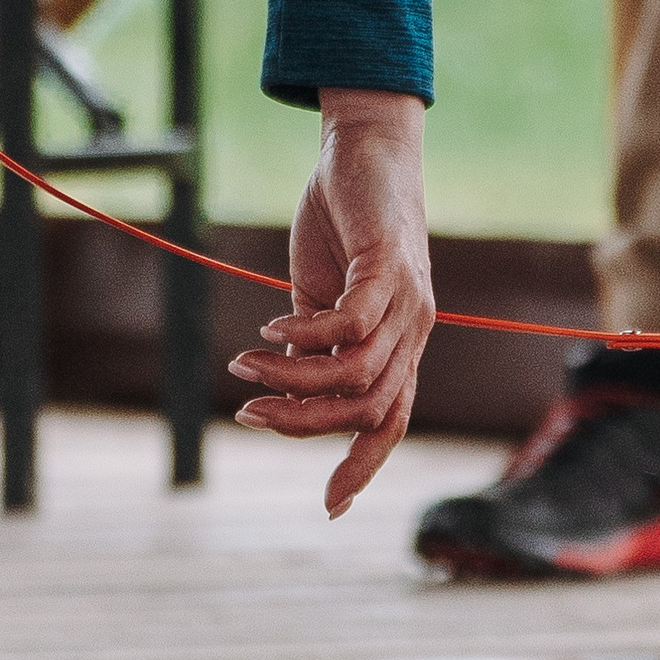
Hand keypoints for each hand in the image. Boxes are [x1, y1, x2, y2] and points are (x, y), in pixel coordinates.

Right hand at [228, 89, 434, 517]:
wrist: (366, 151)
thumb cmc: (343, 224)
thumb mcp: (319, 296)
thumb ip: (308, 343)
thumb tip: (281, 385)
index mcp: (398, 347)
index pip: (388, 424)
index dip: (362, 467)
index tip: (329, 508)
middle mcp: (413, 333)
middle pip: (367, 411)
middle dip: (303, 423)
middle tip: (247, 413)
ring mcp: (409, 303)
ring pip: (357, 375)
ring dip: (295, 380)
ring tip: (245, 365)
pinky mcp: (392, 268)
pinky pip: (351, 324)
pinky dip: (307, 336)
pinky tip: (272, 325)